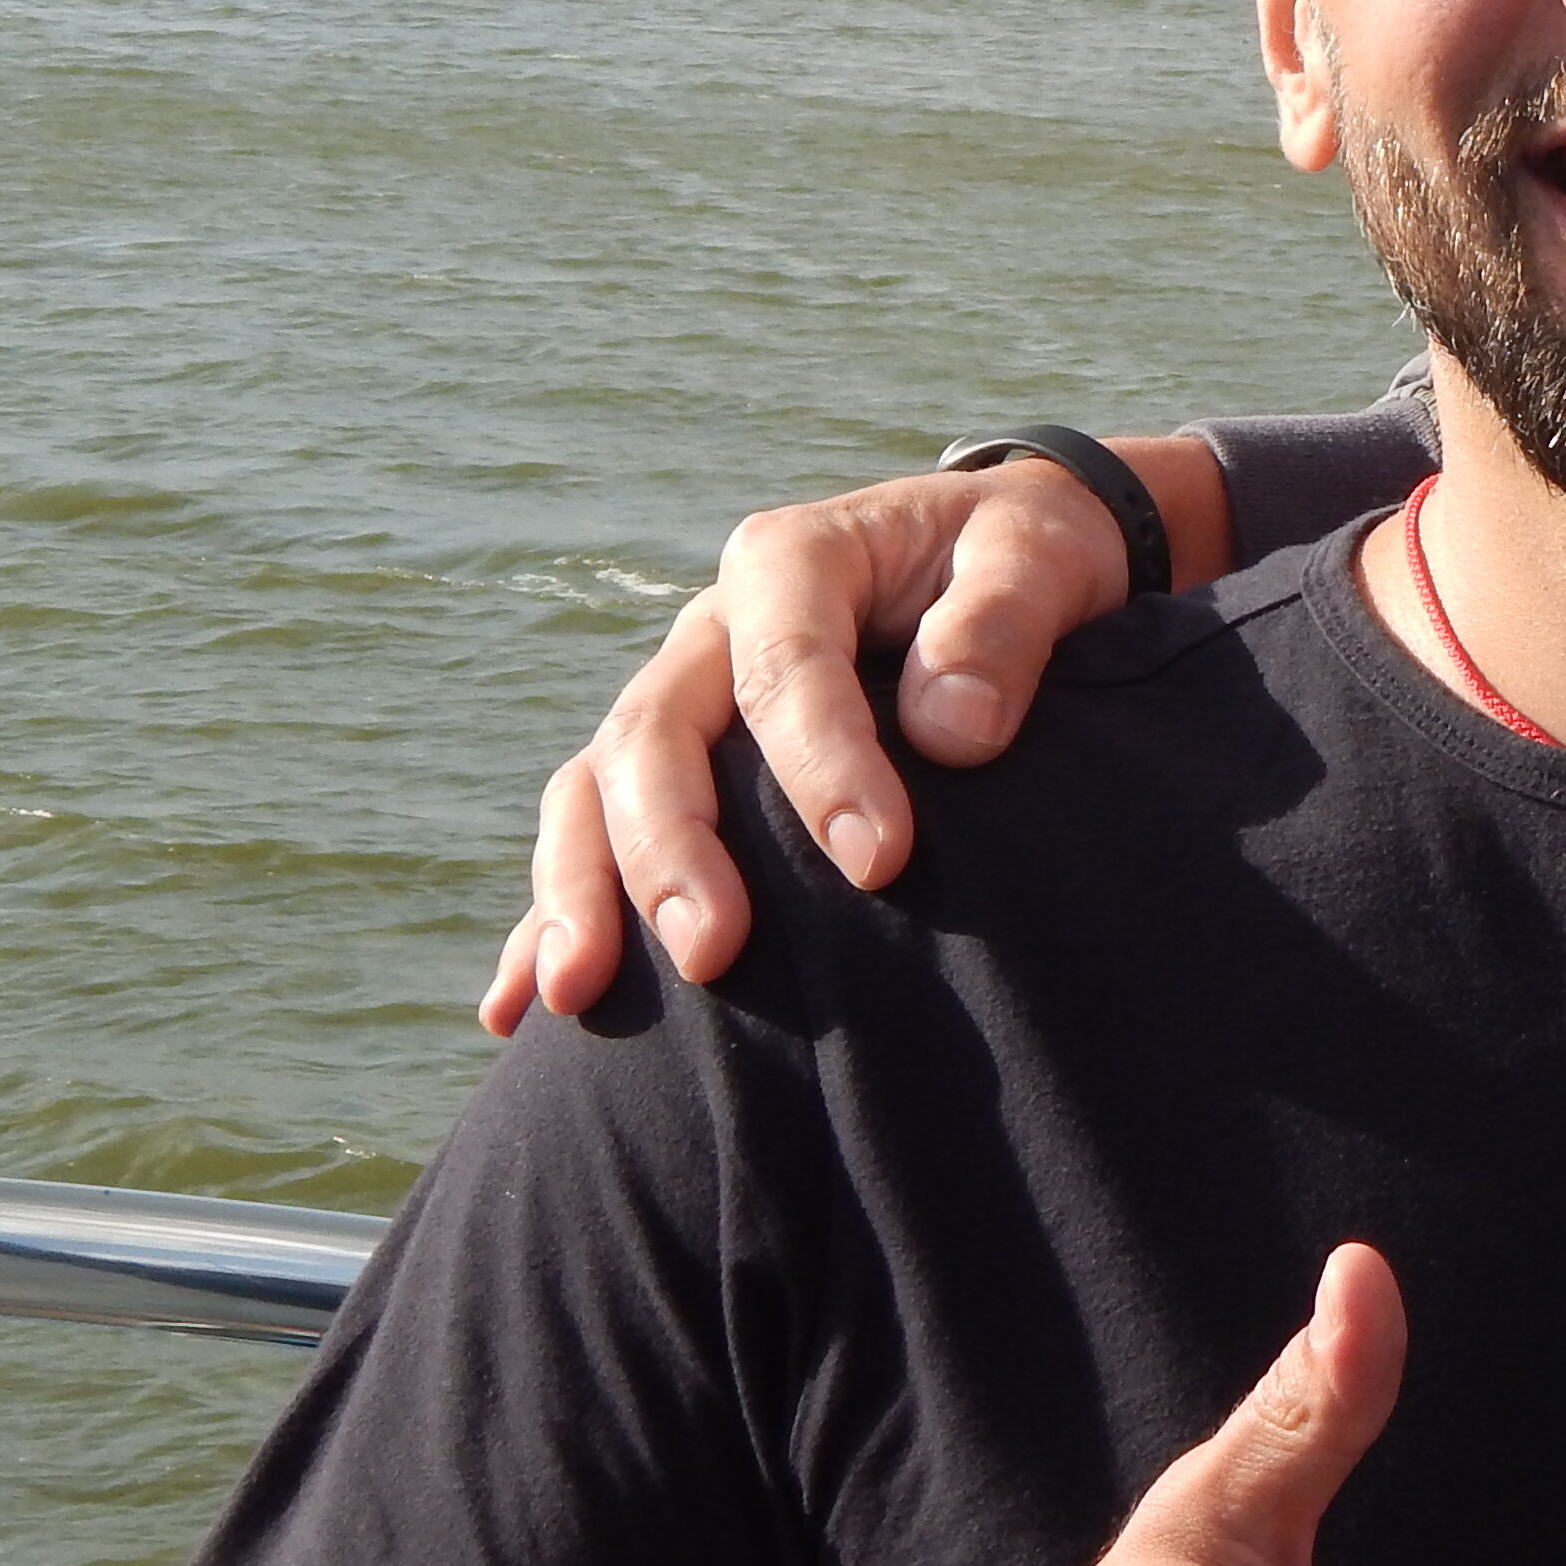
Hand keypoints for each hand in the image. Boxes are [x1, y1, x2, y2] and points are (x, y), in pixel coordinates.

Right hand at [489, 455, 1180, 1030]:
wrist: (1007, 558)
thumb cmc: (1029, 555)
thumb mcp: (1040, 555)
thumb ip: (1002, 622)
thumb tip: (951, 731)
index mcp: (792, 562)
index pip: (783, 664)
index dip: (822, 763)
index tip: (879, 862)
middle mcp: (713, 630)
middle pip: (654, 735)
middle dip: (672, 849)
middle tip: (715, 952)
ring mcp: (684, 701)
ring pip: (595, 790)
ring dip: (582, 891)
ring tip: (581, 993)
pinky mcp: (682, 768)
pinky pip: (592, 839)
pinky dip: (552, 918)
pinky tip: (524, 1010)